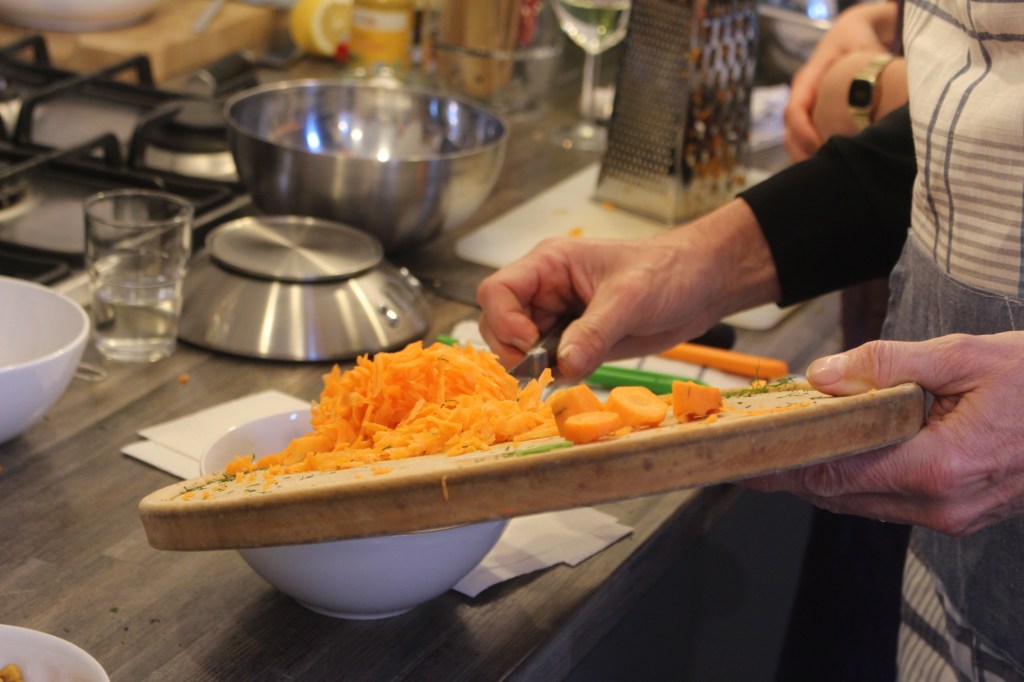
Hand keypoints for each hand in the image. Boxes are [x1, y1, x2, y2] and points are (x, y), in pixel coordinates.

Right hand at [476, 199, 779, 379]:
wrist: (702, 285)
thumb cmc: (668, 271)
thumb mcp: (630, 298)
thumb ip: (594, 331)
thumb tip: (563, 365)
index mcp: (549, 265)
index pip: (497, 290)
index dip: (504, 321)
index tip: (531, 344)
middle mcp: (546, 291)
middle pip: (497, 322)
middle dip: (512, 349)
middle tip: (543, 367)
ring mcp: (559, 317)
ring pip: (518, 347)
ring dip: (532, 366)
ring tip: (565, 370)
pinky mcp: (575, 342)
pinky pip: (548, 363)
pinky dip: (553, 375)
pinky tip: (579, 372)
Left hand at [743, 331, 1023, 535]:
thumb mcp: (965, 354)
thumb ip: (888, 364)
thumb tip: (825, 375)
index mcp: (940, 468)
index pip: (836, 476)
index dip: (785, 468)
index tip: (745, 458)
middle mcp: (942, 505)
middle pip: (841, 495)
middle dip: (796, 471)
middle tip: (754, 446)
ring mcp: (953, 516)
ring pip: (862, 502)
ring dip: (825, 476)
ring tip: (788, 445)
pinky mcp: (959, 512)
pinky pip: (890, 501)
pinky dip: (858, 478)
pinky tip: (842, 451)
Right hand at [783, 2, 898, 159]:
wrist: (852, 35)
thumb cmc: (857, 40)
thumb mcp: (863, 47)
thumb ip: (868, 66)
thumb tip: (877, 95)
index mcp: (806, 80)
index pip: (793, 111)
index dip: (803, 133)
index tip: (821, 148)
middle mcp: (801, 98)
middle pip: (789, 135)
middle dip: (803, 156)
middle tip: (825, 172)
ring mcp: (805, 111)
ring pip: (794, 143)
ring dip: (807, 161)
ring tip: (829, 176)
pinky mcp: (813, 121)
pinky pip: (806, 144)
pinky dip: (816, 158)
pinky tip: (834, 170)